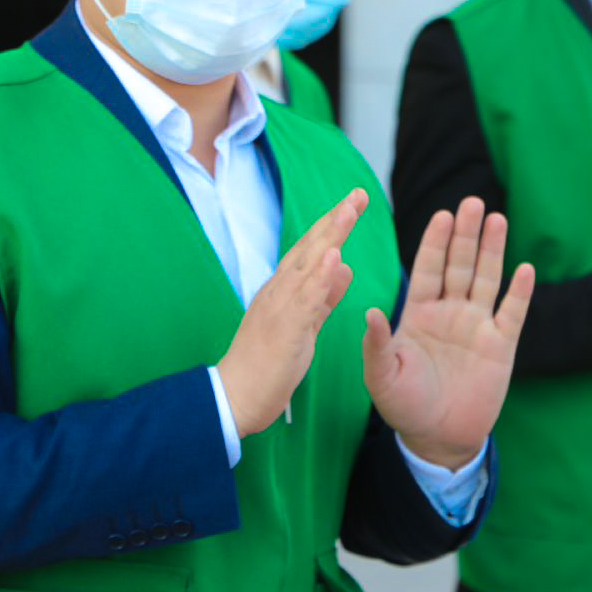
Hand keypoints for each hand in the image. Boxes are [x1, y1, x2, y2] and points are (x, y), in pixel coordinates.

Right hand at [221, 189, 365, 436]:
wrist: (234, 397)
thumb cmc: (266, 365)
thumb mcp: (303, 324)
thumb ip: (323, 296)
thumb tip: (342, 266)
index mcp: (283, 291)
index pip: (311, 251)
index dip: (332, 226)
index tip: (352, 203)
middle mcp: (278, 292)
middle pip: (309, 248)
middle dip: (335, 219)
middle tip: (358, 193)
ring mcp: (279, 307)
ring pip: (307, 265)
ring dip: (329, 235)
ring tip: (349, 209)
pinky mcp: (283, 329)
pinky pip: (304, 299)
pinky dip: (319, 276)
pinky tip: (334, 256)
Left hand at [366, 196, 535, 469]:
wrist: (438, 437)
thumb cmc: (404, 406)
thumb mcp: (381, 376)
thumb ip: (376, 344)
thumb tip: (368, 311)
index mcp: (419, 313)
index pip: (428, 269)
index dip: (435, 242)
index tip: (442, 215)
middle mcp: (450, 312)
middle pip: (459, 265)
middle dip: (466, 235)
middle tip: (473, 203)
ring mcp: (477, 326)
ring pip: (487, 279)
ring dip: (493, 250)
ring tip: (498, 219)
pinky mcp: (501, 346)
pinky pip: (513, 314)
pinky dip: (520, 292)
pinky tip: (526, 269)